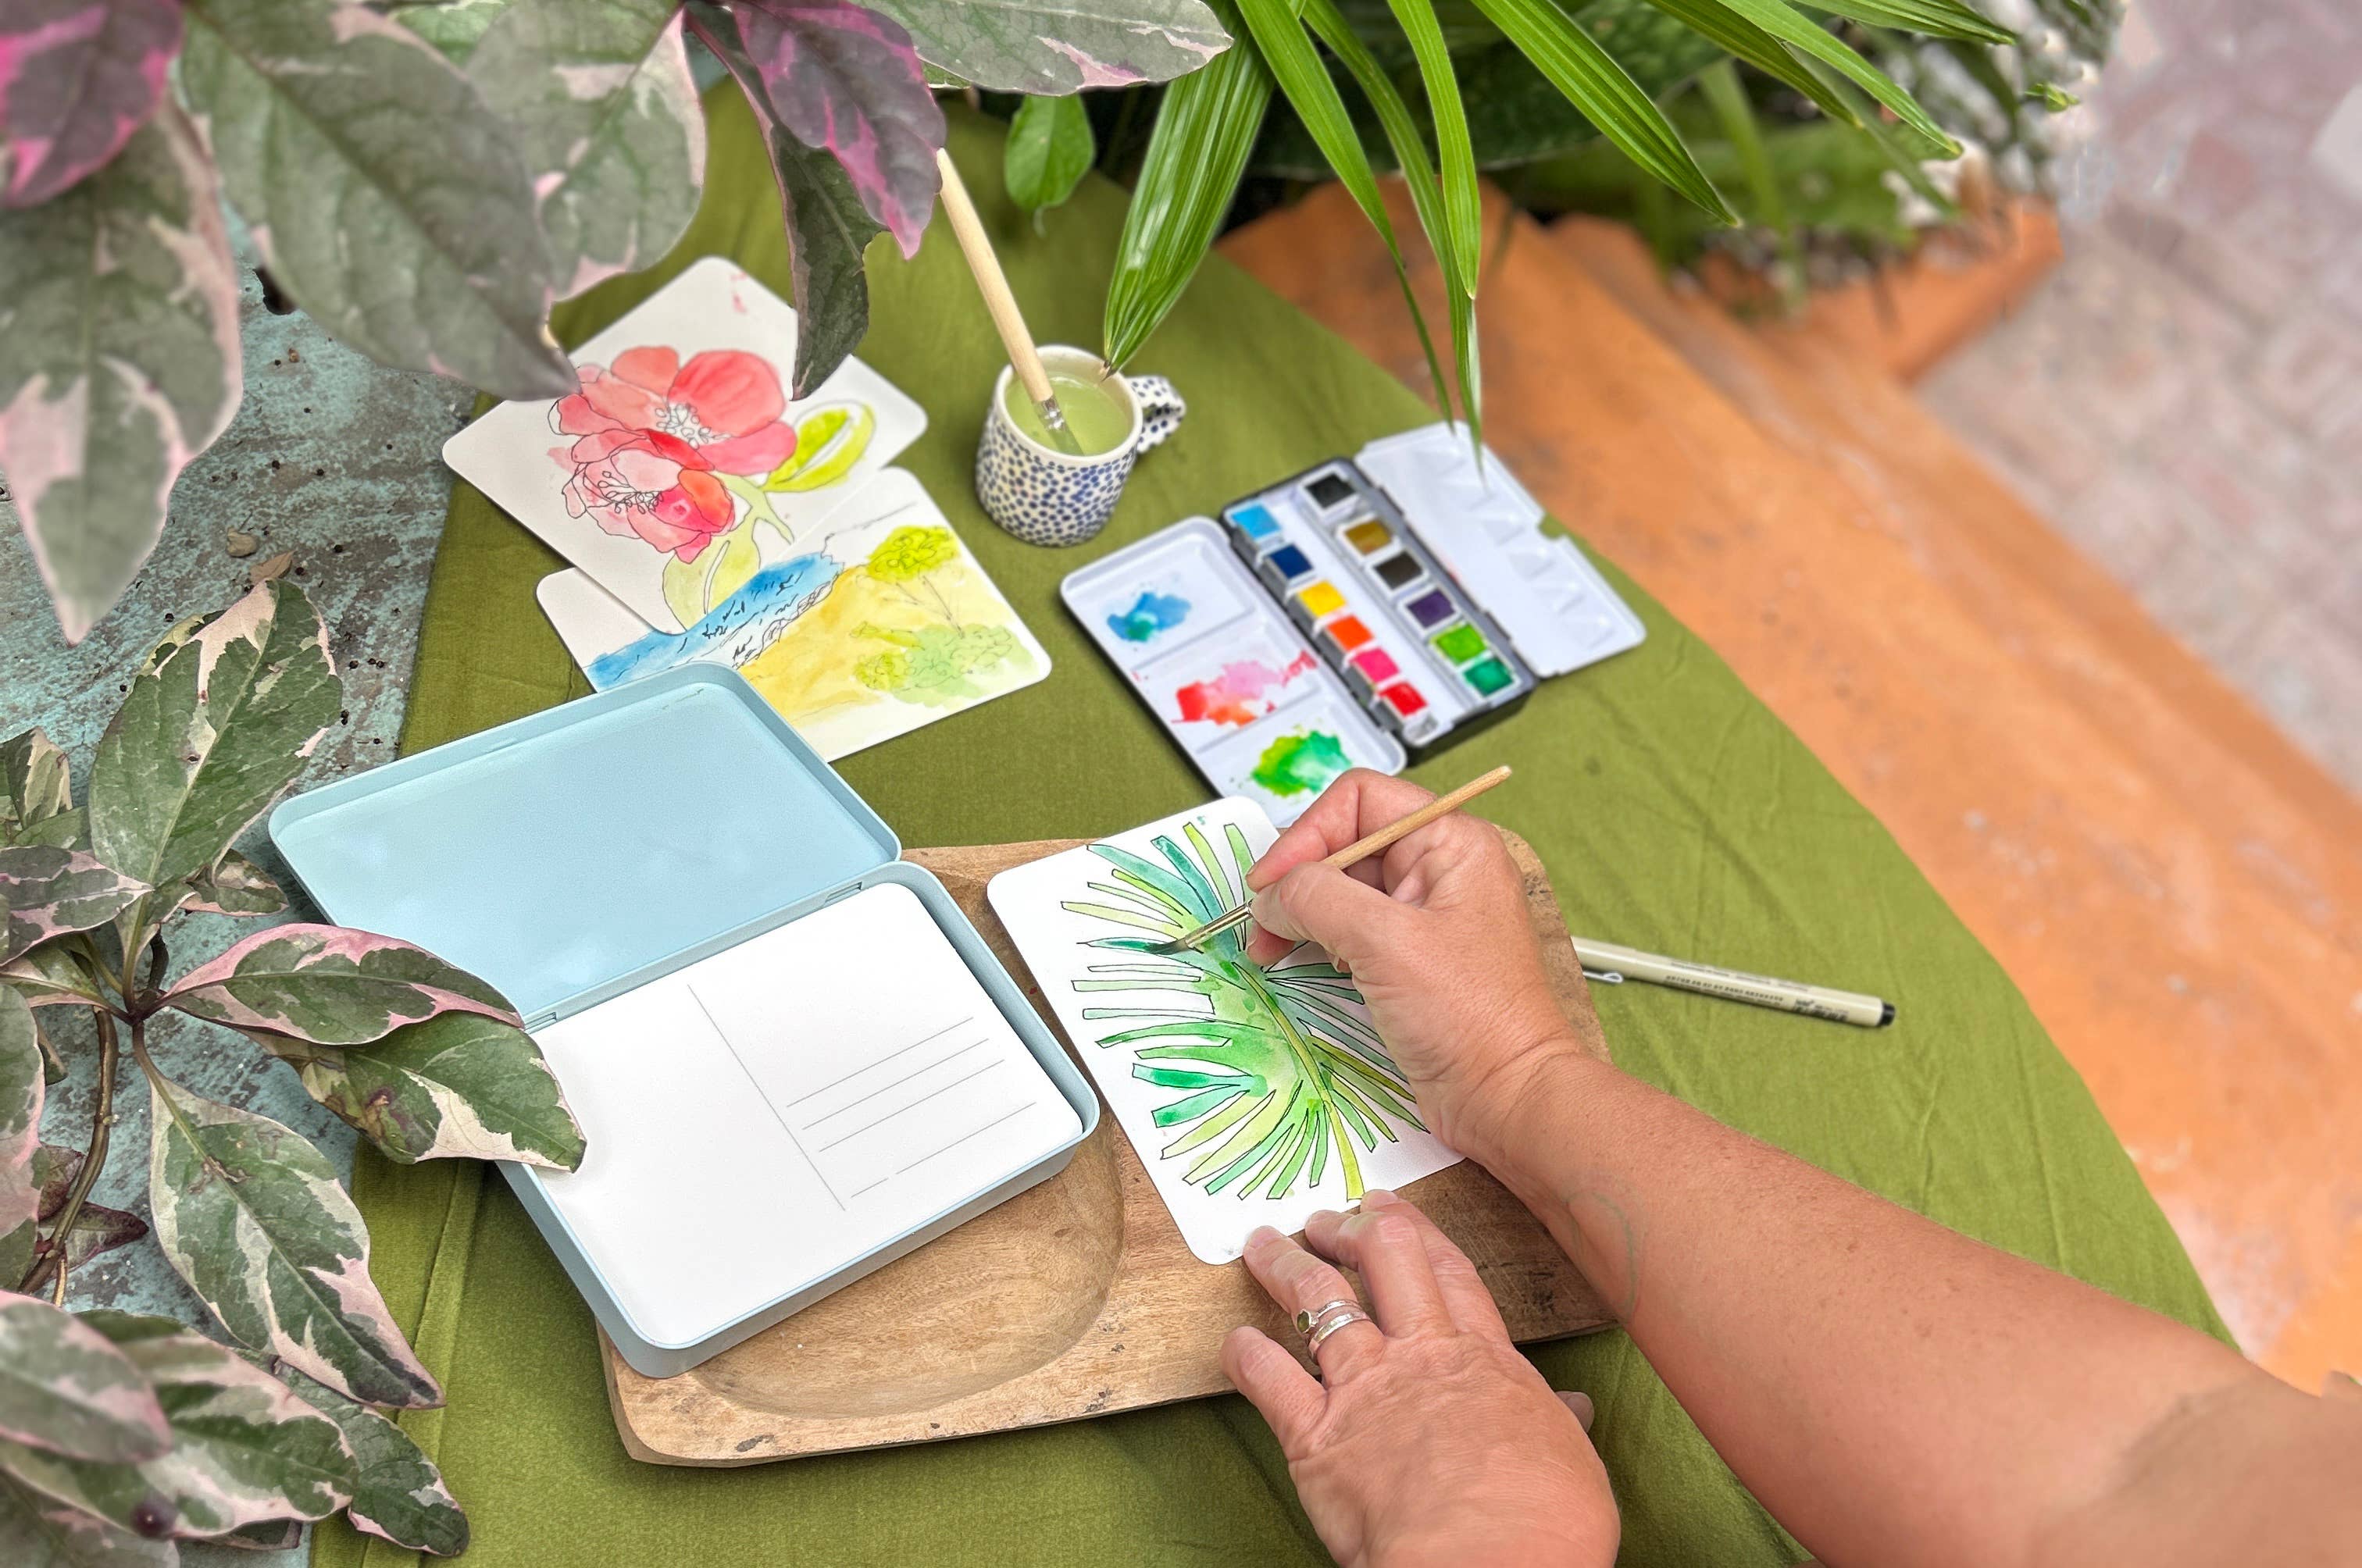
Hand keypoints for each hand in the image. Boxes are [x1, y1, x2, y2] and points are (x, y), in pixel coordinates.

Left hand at [1222, 1190, 1616, 1567]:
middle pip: (1384, 1262)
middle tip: (1328, 1217)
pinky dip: (1245, 1355)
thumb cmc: (1542, 1521)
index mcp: (1485, 1360)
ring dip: (1284, 1265)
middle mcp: (1420, 1356)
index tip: (1391, 1209)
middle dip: (1351, 1230)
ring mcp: (1364, 1388)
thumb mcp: (1570, 1461)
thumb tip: (1576, 1407)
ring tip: (1263, 1244)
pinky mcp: (1315, 1434)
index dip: (1417, 1232)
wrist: (1485, 1560)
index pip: (1447, 1274)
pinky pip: (1268, 1378)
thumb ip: (1559, 1423)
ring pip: (1317, 1300)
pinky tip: (1234, 1340)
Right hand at [1245, 769, 1588, 1157]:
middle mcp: (1441, 869)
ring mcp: (1427, 915)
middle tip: (1263, 923)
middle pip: (1346, 844)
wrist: (1509, 1098)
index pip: (1360, 802)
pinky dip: (1320, 940)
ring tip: (1273, 949)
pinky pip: (1354, 930)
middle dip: (1298, 879)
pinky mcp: (1413, 958)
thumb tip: (1272, 893)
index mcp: (1451, 843)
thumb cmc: (1473, 1019)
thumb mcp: (1385, 942)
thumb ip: (1318, 899)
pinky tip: (1304, 962)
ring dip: (1302, 913)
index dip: (1307, 835)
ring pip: (1345, 889)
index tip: (1270, 885)